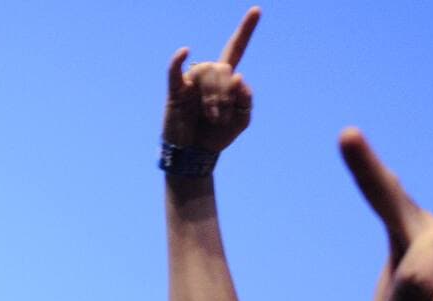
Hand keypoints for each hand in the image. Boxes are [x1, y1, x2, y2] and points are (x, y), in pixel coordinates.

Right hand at [162, 8, 258, 152]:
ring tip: (212, 116)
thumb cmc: (216, 136)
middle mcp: (208, 76)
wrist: (195, 155)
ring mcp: (191, 82)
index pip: (236, 49)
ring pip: (207, 72)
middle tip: (220, 117)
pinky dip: (178, 60)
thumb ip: (247, 99)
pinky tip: (185, 51)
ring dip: (214, 97)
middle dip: (226, 94)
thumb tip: (238, 76)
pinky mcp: (175, 90)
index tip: (257, 10)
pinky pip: (175, 70)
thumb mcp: (241, 120)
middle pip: (223, 68)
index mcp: (225, 79)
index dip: (246, 30)